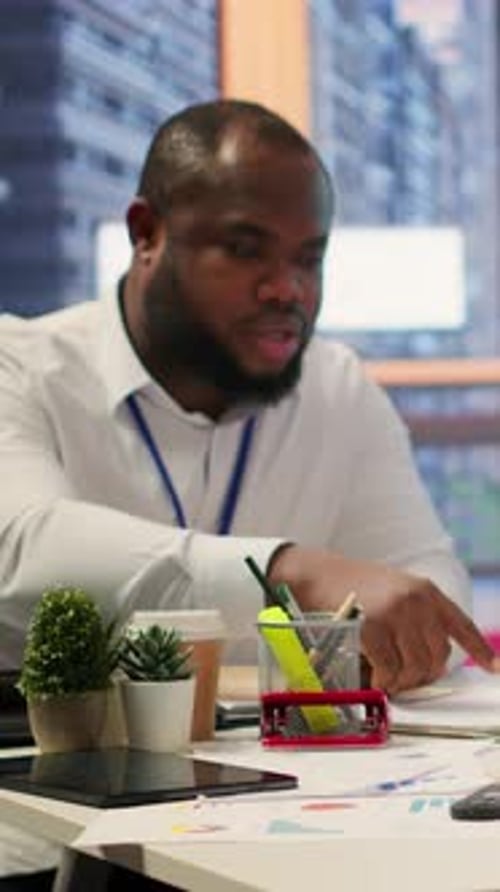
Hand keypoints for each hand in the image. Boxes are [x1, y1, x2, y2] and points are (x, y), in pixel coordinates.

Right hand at [267, 545, 499, 694]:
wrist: (316, 575)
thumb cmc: (350, 587)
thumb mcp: (393, 591)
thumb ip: (415, 616)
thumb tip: (428, 660)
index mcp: (424, 590)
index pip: (460, 623)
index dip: (479, 648)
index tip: (494, 666)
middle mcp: (415, 600)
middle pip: (437, 656)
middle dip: (422, 675)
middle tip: (404, 680)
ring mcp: (394, 613)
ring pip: (415, 667)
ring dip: (400, 681)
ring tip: (385, 678)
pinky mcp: (372, 629)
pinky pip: (389, 670)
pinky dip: (382, 680)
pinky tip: (373, 676)